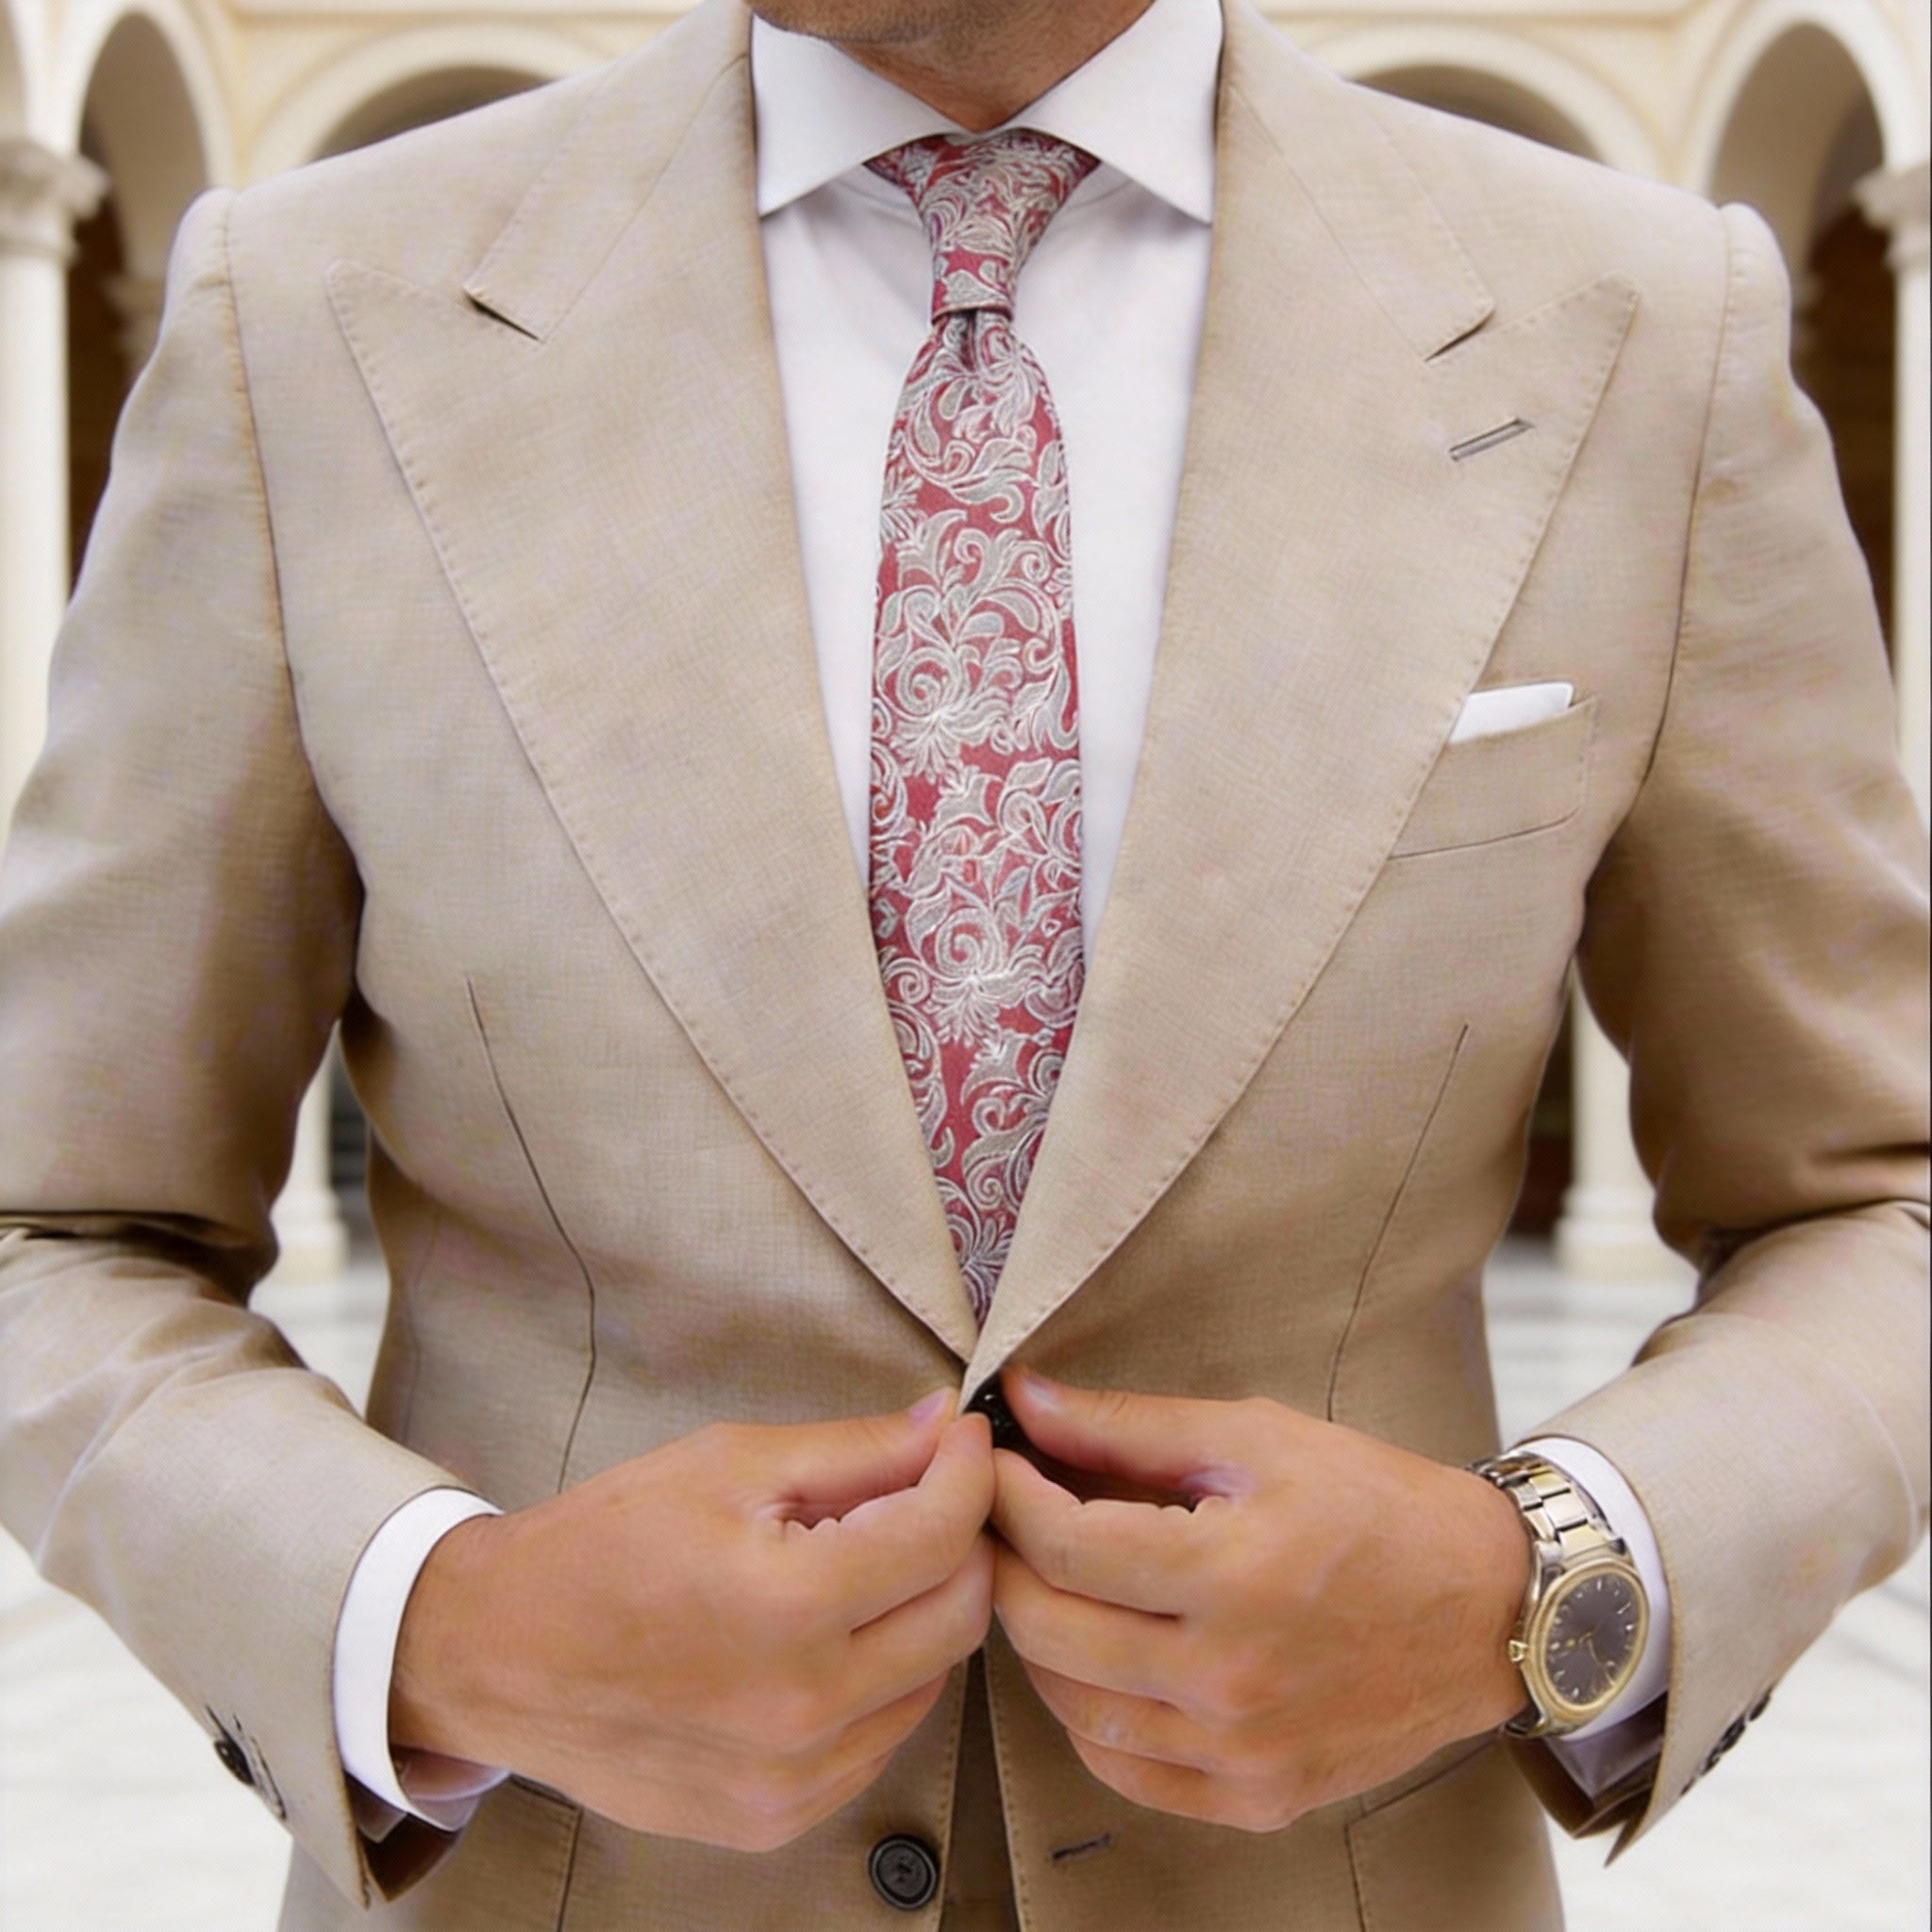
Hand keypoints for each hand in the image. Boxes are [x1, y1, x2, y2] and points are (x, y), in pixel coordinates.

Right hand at [390, 1394, 994, 1850]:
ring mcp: (792, 1780)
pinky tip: (829, 1637)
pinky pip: (879, 1740)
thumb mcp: (728, 1464)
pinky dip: (880, 1680)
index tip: (962, 1440)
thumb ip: (855, 1450)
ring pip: (931, 1682)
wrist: (496, 1656)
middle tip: (925, 1496)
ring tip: (865, 1566)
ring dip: (922, 1613)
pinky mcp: (776, 1819)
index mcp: (788, 1606)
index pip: (942, 1535)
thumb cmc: (603, 1544)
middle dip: (960, 1542)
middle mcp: (803, 1709)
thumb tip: (947, 1425)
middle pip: (960, 1616)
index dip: (967, 1472)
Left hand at [989, 1371, 1527, 1832]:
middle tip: (1001, 1517)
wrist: (1488, 1607)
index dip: (1006, 1496)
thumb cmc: (1375, 1505)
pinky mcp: (1257, 1798)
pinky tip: (1095, 1658)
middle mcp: (1231, 1678)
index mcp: (1234, 1575)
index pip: (1064, 1545)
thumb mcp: (1256, 1437)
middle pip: (1048, 1629)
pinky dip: (1086, 1715)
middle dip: (1003, 1561)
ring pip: (1071, 1708)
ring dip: (1035, 1638)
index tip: (992, 1461)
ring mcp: (1242, 1752)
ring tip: (1045, 1579)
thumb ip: (1129, 1426)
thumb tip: (1024, 1400)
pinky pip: (1124, 1771)